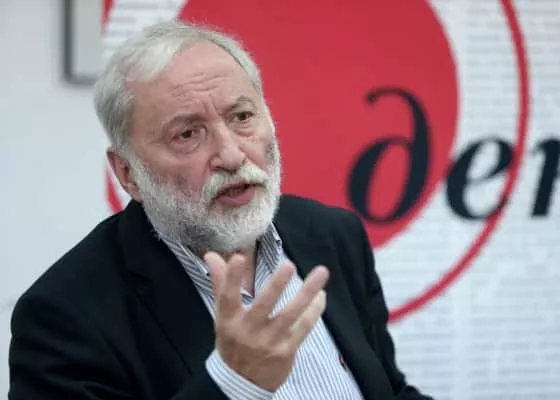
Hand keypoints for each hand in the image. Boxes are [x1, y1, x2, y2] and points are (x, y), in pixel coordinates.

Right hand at [204, 252, 328, 391]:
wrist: (242, 382)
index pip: (228, 297)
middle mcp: (247, 331)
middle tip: (289, 265)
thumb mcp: (223, 315)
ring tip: (320, 272)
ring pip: (290, 314)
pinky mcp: (286, 351)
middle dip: (276, 285)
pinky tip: (320, 295)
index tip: (239, 258)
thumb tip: (213, 255)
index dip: (232, 278)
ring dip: (307, 293)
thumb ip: (221, 283)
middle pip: (263, 305)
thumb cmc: (233, 340)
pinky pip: (303, 328)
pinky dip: (314, 310)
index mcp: (229, 320)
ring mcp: (268, 342)